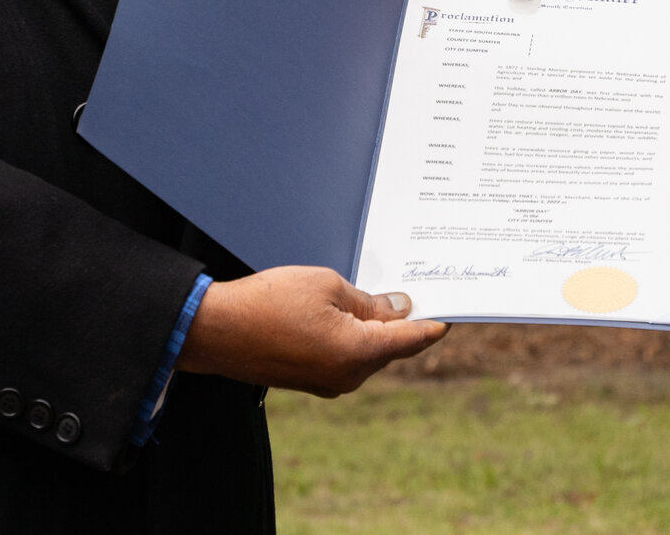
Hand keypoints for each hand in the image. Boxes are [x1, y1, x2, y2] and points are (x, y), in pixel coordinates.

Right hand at [175, 265, 448, 396]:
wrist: (215, 331)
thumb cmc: (268, 302)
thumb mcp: (326, 286)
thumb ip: (369, 301)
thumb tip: (398, 309)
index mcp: (357, 354)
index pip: (412, 339)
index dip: (435, 322)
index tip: (454, 309)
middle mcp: (348, 377)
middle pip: (392, 348)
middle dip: (403, 321)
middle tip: (415, 290)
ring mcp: (329, 383)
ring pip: (369, 353)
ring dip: (375, 328)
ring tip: (376, 295)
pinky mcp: (312, 381)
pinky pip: (347, 358)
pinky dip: (354, 338)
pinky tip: (347, 313)